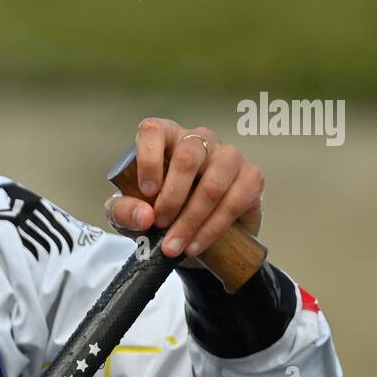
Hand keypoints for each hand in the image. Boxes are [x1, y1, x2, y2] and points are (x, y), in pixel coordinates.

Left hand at [104, 119, 263, 268]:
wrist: (195, 235)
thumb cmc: (159, 212)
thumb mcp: (130, 214)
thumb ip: (124, 211)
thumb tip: (144, 216)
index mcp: (166, 138)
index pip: (154, 131)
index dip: (149, 159)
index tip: (146, 191)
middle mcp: (199, 140)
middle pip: (188, 157)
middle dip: (171, 198)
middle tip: (160, 225)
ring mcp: (228, 156)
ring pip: (212, 184)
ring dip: (191, 219)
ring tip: (174, 245)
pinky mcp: (251, 177)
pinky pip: (235, 202)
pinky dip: (212, 229)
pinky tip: (196, 245)